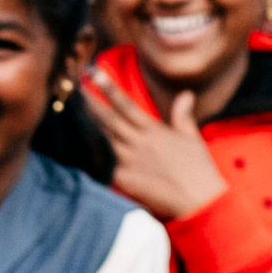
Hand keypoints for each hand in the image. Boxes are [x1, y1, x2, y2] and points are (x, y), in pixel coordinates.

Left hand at [83, 69, 228, 221]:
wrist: (199, 200)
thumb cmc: (198, 169)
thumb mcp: (192, 138)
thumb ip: (182, 115)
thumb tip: (185, 95)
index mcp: (154, 131)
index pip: (126, 104)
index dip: (108, 87)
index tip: (95, 72)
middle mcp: (138, 144)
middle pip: (107, 120)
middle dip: (90, 102)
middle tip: (75, 87)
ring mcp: (128, 162)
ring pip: (101, 139)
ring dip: (86, 126)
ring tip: (72, 112)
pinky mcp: (123, 181)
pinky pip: (101, 165)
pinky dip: (90, 155)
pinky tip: (76, 145)